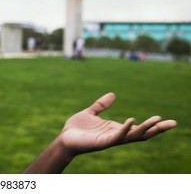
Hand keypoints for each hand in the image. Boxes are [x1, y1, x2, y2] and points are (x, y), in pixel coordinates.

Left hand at [61, 92, 176, 155]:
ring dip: (145, 129)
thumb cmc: (76, 128)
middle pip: (141, 134)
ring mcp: (110, 140)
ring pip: (132, 136)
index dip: (152, 125)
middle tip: (173, 123)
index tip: (166, 120)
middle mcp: (116, 135)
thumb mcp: (90, 113)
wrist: (64, 139)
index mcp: (115, 128)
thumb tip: (113, 94)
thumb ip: (101, 105)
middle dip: (157, 129)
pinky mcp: (102, 142)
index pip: (138, 128)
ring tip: (157, 121)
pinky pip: (116, 137)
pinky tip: (132, 121)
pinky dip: (125, 129)